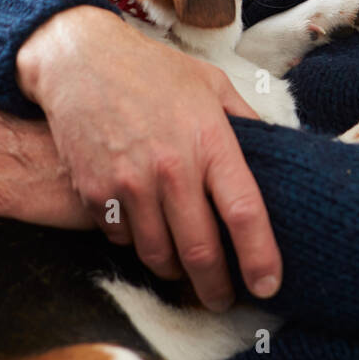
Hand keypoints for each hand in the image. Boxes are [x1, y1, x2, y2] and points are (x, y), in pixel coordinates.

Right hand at [15, 6, 280, 311]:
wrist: (80, 60)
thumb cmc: (153, 71)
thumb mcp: (212, 84)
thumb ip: (246, 122)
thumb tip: (278, 152)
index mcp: (210, 140)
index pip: (243, 212)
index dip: (260, 256)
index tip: (269, 285)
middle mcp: (171, 167)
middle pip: (201, 251)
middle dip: (216, 287)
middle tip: (223, 299)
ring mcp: (130, 183)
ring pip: (159, 255)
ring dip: (176, 272)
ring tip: (187, 272)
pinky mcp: (95, 192)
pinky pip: (122, 241)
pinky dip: (137, 245)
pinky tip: (147, 232)